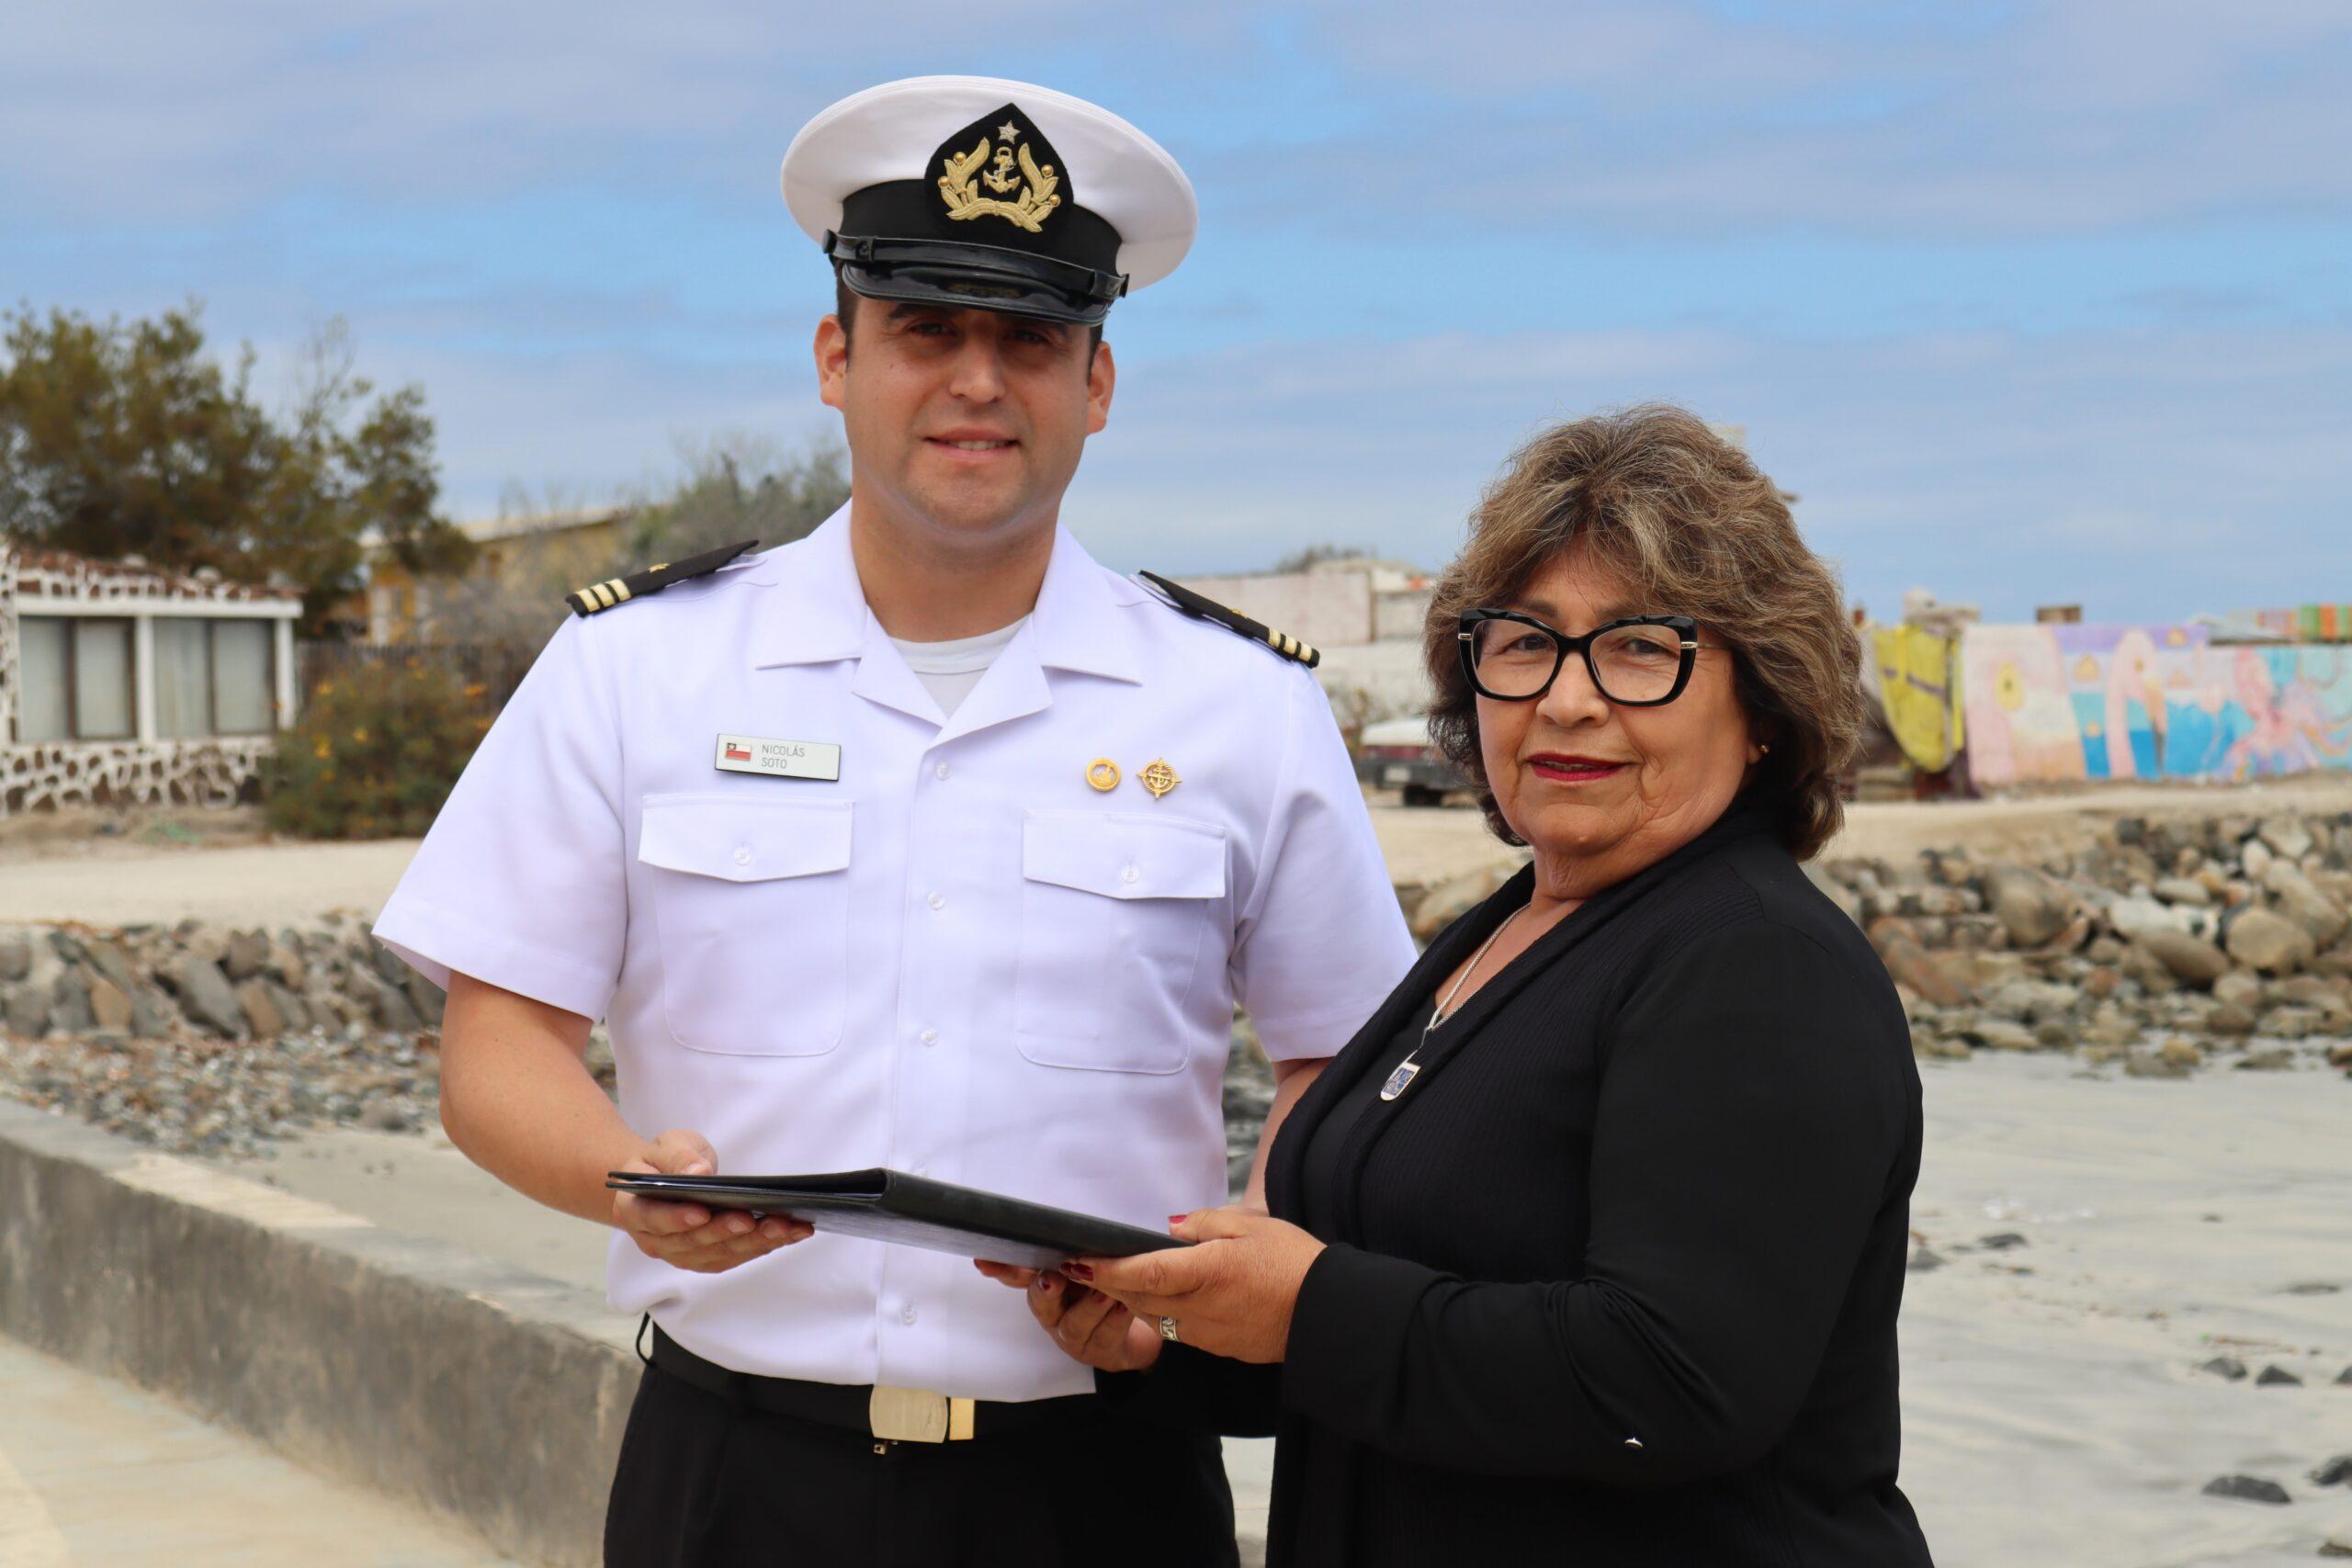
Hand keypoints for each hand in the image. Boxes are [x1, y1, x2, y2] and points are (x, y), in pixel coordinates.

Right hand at [610, 1129, 810, 1272]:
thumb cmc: (662, 1161)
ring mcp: (681, 1253)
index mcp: (635, 1210)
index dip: (678, 1219)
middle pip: (693, 1241)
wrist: (660, 1179)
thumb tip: (699, 1172)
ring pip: (718, 1254)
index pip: (655, 1219)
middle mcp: (655, 1240)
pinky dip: (762, 1247)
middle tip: (758, 1219)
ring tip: (788, 1227)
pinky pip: (734, 1257)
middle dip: (728, 1231)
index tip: (704, 1213)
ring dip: (755, 1243)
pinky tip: (789, 1234)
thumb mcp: (666, 1145)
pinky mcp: (706, 1258)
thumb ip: (678, 1158)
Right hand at [973, 1260, 1163, 1372]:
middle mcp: (1054, 1312)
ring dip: (1088, 1308)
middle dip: (1044, 1290)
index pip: (1020, 1275)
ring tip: (1104, 1294)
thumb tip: (1064, 1225)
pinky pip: (1104, 1337)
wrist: (1142, 1329)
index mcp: (1048, 1285)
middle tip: (1052, 1279)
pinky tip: (1125, 1307)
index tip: (985, 1261)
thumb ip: (1076, 1249)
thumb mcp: (1094, 1264)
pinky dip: (1114, 1321)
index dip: (1003, 1268)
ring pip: (1073, 1324)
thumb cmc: (1111, 1288)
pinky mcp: (1098, 1352)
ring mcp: (1073, 1336)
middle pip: (1039, 1303)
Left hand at [1066, 1208, 1325, 1363]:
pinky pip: (1175, 1329)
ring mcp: (1207, 1332)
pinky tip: (1155, 1298)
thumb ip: (1203, 1224)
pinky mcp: (1217, 1345)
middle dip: (1107, 1283)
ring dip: (1129, 1299)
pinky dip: (1156, 1312)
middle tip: (1082, 1267)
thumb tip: (1166, 1228)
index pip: (1142, 1272)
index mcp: (1207, 1272)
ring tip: (1111, 1280)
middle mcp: (1200, 1308)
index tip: (1080, 1259)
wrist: (1328, 1311)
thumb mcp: (1251, 1224)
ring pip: (1153, 1316)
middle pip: (1138, 1298)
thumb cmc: (1294, 1261)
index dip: (1106, 1268)